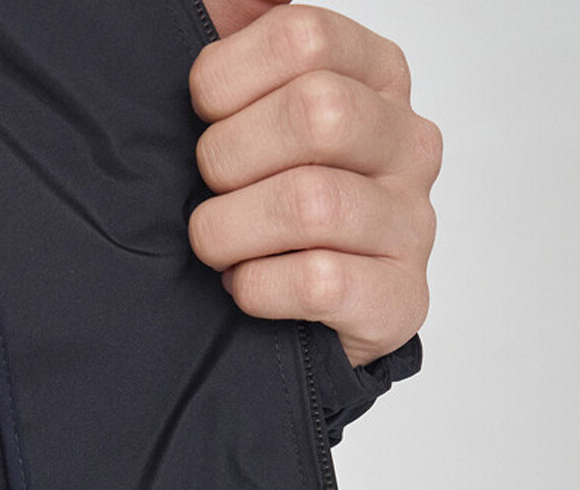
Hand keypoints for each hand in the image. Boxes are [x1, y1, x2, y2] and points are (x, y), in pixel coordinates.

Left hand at [186, 2, 442, 368]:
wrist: (299, 325)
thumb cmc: (263, 208)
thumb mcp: (249, 109)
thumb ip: (246, 37)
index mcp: (376, 77)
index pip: (301, 37)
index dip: (226, 79)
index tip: (205, 118)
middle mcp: (407, 143)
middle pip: (316, 113)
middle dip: (229, 157)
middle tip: (210, 191)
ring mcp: (412, 224)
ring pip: (312, 202)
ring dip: (232, 229)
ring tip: (217, 246)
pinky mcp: (400, 299)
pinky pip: (319, 282)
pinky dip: (258, 287)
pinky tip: (245, 287)